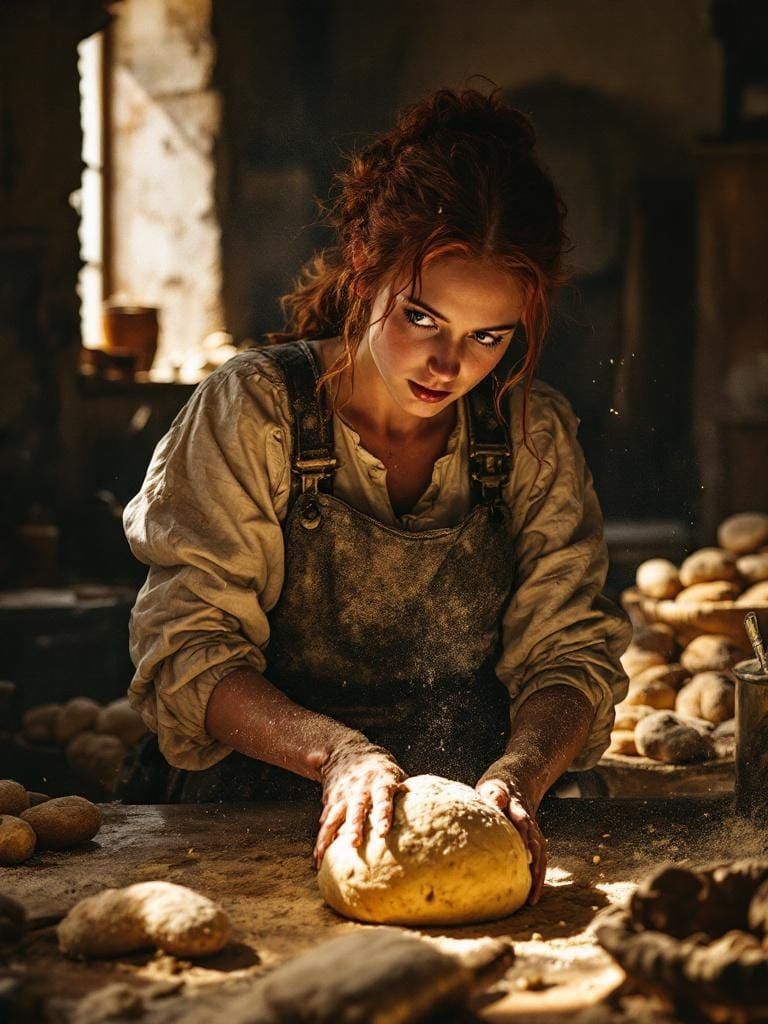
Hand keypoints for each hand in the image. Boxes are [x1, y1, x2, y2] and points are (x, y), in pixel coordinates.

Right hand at [313, 734, 406, 867]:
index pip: (383, 798)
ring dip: (329, 838)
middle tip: (354, 844)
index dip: (383, 814)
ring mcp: (343, 796)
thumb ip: (408, 793)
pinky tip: (318, 859)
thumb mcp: (395, 774)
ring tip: (324, 860)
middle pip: (356, 809)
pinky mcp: (331, 803)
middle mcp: (360, 789)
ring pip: (335, 818)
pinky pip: (325, 823)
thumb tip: (436, 812)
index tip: (384, 831)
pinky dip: (321, 840)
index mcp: (379, 782)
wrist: (346, 751)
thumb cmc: (380, 769)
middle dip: (354, 826)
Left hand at [476, 774, 546, 904]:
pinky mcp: (534, 840)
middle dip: (533, 862)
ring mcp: (533, 831)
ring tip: (532, 897)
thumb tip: (498, 801)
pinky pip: (539, 859)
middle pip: (534, 842)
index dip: (523, 836)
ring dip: (537, 874)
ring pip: (540, 853)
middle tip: (530, 882)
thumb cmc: (496, 789)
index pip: (521, 820)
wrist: (515, 782)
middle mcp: (528, 821)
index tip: (524, 854)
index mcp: (516, 806)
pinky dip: (538, 876)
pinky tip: (532, 895)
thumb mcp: (493, 787)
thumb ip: (495, 794)